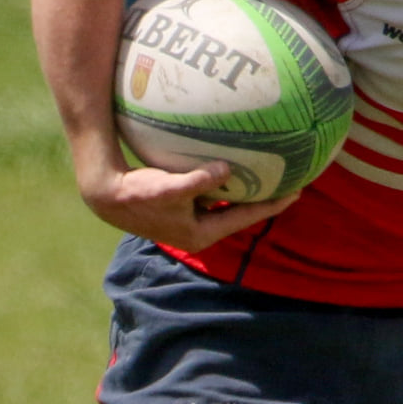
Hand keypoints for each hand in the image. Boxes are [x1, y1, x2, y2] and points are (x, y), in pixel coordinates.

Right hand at [81, 160, 296, 249]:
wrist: (106, 196)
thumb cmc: (138, 194)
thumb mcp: (170, 188)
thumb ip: (200, 181)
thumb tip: (227, 170)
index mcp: (203, 233)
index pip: (246, 217)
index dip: (272, 205)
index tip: (296, 192)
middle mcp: (201, 231)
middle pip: (242, 214)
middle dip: (266, 200)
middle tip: (292, 183)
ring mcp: (193, 222)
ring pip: (230, 206)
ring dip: (248, 194)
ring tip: (271, 178)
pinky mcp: (184, 210)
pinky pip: (216, 198)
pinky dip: (228, 186)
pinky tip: (237, 170)